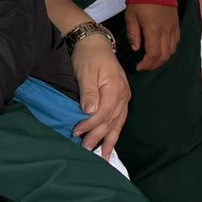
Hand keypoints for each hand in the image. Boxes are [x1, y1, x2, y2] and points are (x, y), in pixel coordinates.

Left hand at [71, 35, 130, 157]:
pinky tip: (110, 145)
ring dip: (109, 141)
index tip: (76, 133)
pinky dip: (114, 133)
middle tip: (85, 151)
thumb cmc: (88, 56)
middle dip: (98, 137)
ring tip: (103, 158)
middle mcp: (123, 95)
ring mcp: (124, 98)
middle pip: (111, 121)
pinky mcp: (121, 100)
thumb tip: (89, 111)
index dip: (90, 125)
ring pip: (118, 123)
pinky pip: (119, 120)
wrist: (95, 43)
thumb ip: (88, 92)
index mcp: (115, 87)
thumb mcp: (85, 71)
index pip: (103, 112)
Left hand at [125, 3, 179, 71]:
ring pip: (172, 50)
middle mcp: (167, 31)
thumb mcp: (131, 16)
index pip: (154, 54)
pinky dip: (169, 49)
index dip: (147, 64)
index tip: (139, 67)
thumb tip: (136, 48)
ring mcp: (174, 27)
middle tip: (144, 66)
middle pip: (164, 55)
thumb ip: (133, 34)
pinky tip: (161, 49)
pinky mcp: (177, 24)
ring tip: (152, 60)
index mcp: (154, 30)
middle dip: (154, 64)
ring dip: (162, 58)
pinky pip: (176, 42)